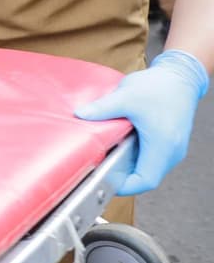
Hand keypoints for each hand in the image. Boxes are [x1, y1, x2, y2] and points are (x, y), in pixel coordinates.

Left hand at [76, 49, 208, 195]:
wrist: (180, 76)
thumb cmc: (161, 86)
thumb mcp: (126, 96)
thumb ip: (102, 109)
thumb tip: (81, 115)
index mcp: (163, 145)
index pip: (145, 181)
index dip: (124, 186)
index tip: (104, 180)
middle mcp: (172, 151)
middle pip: (146, 177)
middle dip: (122, 176)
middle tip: (100, 167)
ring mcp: (173, 148)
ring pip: (149, 168)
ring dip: (129, 166)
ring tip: (108, 156)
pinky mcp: (169, 143)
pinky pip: (152, 158)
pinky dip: (136, 156)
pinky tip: (122, 145)